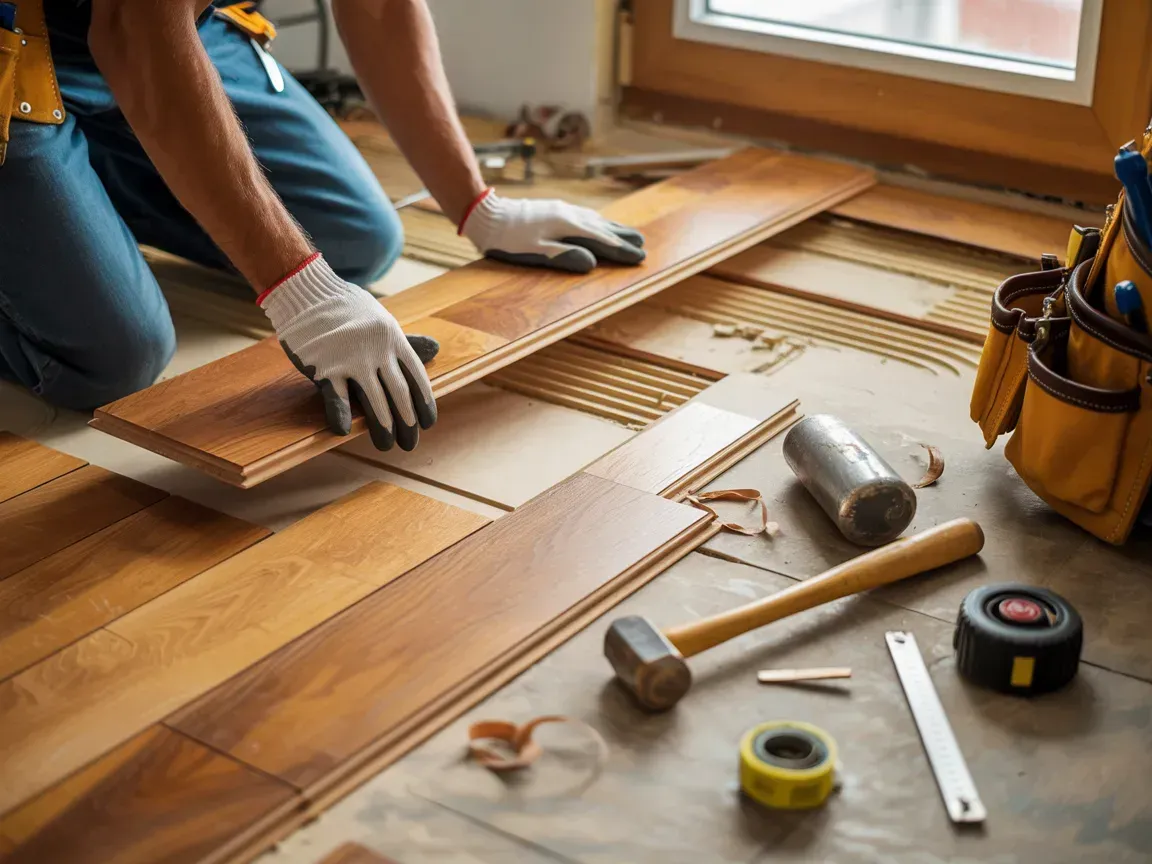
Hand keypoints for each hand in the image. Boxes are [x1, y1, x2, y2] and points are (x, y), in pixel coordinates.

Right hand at [261, 254, 437, 450]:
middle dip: (408, 424)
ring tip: (386, 445)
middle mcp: (376, 351)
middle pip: (399, 395)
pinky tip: (346, 430)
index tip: (428, 424)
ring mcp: (350, 359)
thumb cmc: (349, 312)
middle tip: (410, 444)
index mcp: (394, 340)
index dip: (425, 404)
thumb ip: (408, 342)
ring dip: (382, 428)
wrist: (309, 294)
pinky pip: (335, 397)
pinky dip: (341, 415)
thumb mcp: (384, 322)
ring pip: (374, 401)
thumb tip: (436, 348)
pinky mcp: (323, 366)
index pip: (417, 378)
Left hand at [459, 189, 645, 273]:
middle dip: (623, 237)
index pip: (602, 240)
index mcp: (567, 226)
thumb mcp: (535, 252)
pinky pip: (583, 215)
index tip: (640, 257)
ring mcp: (561, 210)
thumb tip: (593, 264)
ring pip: (594, 219)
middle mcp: (569, 215)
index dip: (622, 250)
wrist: (487, 214)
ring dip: (612, 227)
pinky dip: (597, 221)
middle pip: (603, 227)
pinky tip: (597, 223)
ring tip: (627, 233)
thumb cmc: (508, 239)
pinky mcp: (553, 209)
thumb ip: (564, 257)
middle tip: (643, 245)